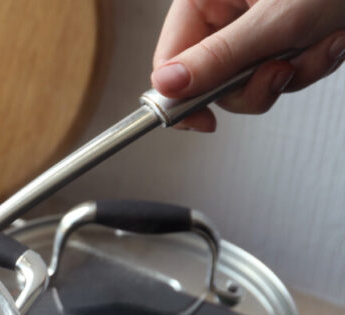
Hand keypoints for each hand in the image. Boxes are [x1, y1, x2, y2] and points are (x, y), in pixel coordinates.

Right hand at [152, 0, 344, 130]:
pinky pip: (284, 71)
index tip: (202, 121)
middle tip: (280, 71)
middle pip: (212, 77)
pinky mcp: (287, 33)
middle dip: (255, 83)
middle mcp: (226, 9)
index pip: (170, 59)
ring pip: (252, 80)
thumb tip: (167, 86)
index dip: (182, 94)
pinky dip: (313, 64)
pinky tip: (334, 39)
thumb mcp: (276, 20)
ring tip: (324, 42)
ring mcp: (257, 23)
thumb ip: (219, 58)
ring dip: (295, 73)